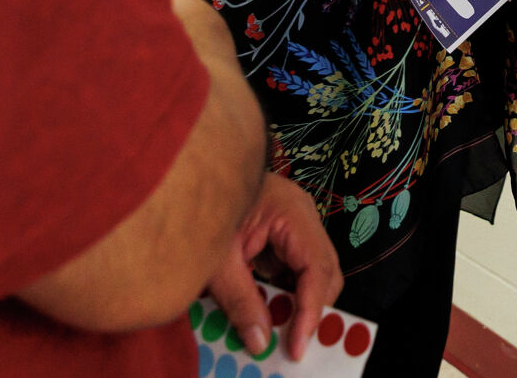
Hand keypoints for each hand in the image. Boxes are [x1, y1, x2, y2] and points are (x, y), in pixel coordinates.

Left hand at [204, 173, 342, 360]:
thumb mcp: (216, 258)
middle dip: (312, 310)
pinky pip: (295, 268)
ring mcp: (295, 224)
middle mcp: (303, 217)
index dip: (311, 311)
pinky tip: (269, 310)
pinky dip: (285, 292)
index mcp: (292, 214)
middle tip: (293, 345)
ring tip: (281, 333)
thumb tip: (260, 343)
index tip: (298, 347)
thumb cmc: (202, 204)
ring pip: (313, 272)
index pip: (316, 269)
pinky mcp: (283, 233)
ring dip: (299, 303)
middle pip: (325, 271)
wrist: (191, 170)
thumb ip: (240, 300)